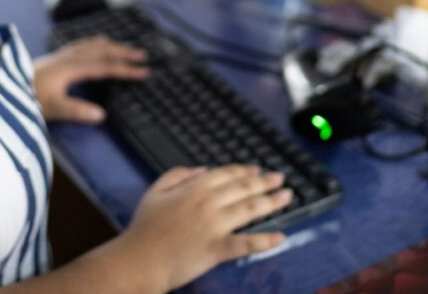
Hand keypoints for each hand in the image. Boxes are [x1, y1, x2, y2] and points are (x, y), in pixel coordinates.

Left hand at [32, 37, 148, 122]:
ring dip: (110, 45)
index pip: (105, 66)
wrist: (3, 87)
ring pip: (91, 45)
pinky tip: (92, 44)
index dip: (126, 69)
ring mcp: (60, 56)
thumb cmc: (27, 99)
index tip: (144, 72)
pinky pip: (79, 45)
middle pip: (101, 51)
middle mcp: (68, 58)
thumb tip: (102, 114)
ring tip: (123, 46)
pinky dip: (92, 43)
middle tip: (142, 55)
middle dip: (123, 52)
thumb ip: (77, 111)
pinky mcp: (53, 58)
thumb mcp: (52, 108)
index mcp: (71, 68)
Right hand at [119, 165, 290, 291]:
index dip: (245, 171)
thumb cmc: (145, 227)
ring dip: (271, 202)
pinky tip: (280, 237)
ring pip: (249, 210)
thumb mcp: (156, 190)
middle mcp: (208, 203)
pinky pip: (245, 243)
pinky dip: (264, 241)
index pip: (226, 174)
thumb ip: (178, 174)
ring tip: (287, 197)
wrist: (140, 259)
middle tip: (281, 179)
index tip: (258, 170)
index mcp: (194, 187)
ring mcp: (214, 226)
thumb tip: (202, 169)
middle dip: (264, 182)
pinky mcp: (217, 249)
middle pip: (243, 188)